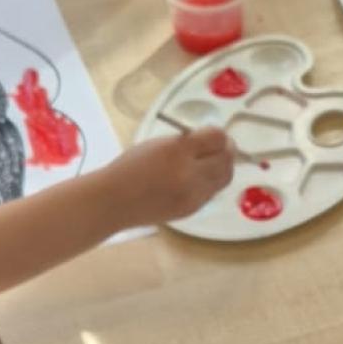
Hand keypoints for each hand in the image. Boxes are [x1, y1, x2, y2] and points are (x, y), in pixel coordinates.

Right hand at [109, 127, 233, 229]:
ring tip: (213, 161)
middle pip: (227, 159)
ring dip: (223, 166)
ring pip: (225, 177)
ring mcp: (193, 195)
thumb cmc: (130, 168)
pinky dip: (212, 182)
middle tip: (222, 146)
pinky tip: (200, 177)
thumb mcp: (157, 145)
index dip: (219, 134)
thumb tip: (210, 141)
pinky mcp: (192, 209)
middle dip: (227, 149)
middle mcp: (189, 174)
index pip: (216, 138)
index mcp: (177, 151)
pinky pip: (213, 191)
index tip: (214, 134)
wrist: (114, 201)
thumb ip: (185, 142)